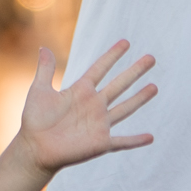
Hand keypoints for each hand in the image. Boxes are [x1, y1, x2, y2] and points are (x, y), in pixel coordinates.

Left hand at [19, 41, 155, 174]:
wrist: (35, 148)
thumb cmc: (36, 119)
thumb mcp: (40, 90)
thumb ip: (46, 70)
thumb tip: (44, 47)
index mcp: (81, 90)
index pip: (100, 69)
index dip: (112, 56)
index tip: (126, 42)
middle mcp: (94, 105)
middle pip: (119, 84)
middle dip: (135, 71)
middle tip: (151, 57)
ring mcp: (99, 124)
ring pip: (125, 108)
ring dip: (140, 98)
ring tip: (154, 87)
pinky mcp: (101, 143)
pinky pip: (122, 142)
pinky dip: (136, 140)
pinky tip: (150, 137)